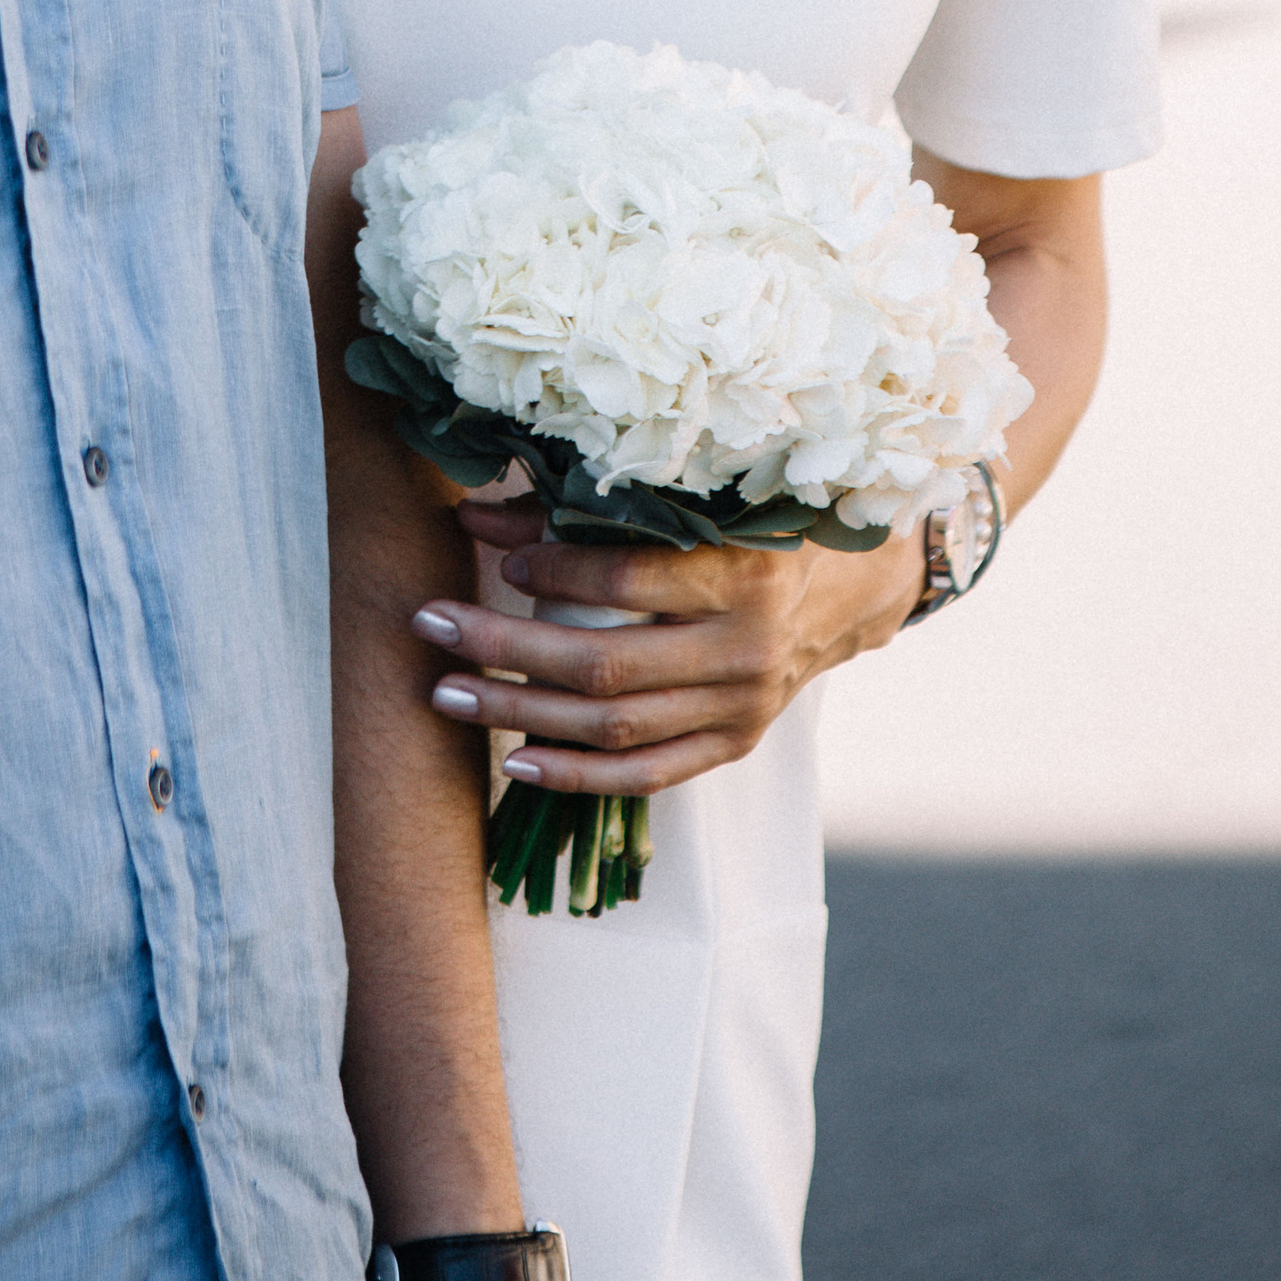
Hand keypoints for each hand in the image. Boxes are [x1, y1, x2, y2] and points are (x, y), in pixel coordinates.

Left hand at [409, 499, 926, 797]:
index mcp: (741, 572)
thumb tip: (477, 515)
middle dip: (505, 649)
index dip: (555, 573)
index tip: (495, 556)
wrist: (848, 587)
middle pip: (605, 666)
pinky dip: (576, 776)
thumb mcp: (689, 502)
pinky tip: (514, 760)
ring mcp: (741, 708)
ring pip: (614, 728)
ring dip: (520, 713)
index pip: (628, 583)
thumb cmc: (752, 523)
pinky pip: (646, 778)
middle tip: (432, 626)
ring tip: (446, 692)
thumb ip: (582, 510)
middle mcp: (744, 649)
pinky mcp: (734, 746)